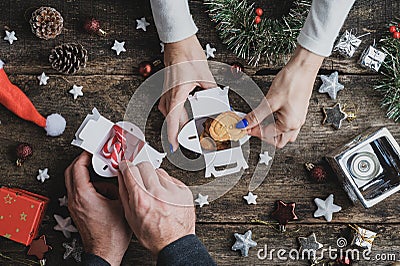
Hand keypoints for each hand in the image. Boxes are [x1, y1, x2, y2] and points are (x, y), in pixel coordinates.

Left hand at [65, 152, 131, 265]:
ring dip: (85, 173)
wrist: (105, 252)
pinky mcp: (78, 211)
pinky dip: (88, 184)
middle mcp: (75, 200)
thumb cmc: (112, 234)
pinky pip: (79, 191)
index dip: (85, 155)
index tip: (94, 150)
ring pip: (73, 181)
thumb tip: (120, 175)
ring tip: (102, 172)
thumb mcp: (122, 203)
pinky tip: (104, 189)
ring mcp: (74, 206)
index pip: (77, 167)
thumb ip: (120, 186)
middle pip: (71, 172)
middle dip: (82, 161)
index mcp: (83, 195)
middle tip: (95, 157)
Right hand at [118, 161, 194, 254]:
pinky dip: (166, 184)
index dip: (126, 167)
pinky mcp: (184, 191)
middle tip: (139, 177)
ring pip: (159, 170)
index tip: (126, 166)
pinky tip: (164, 195)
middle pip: (145, 165)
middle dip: (139, 170)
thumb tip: (121, 177)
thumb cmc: (153, 235)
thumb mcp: (130, 217)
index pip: (131, 170)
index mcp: (142, 200)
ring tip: (153, 191)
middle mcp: (158, 193)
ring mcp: (173, 191)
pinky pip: (171, 178)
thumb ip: (124, 193)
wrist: (175, 243)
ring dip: (154, 177)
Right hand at [158, 35, 215, 151]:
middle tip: (190, 140)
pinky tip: (183, 112)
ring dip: (178, 122)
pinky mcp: (167, 88)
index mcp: (177, 94)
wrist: (178, 41)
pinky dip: (175, 113)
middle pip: (173, 120)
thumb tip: (219, 102)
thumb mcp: (205, 76)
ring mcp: (166, 92)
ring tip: (189, 129)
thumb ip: (211, 91)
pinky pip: (169, 106)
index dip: (173, 136)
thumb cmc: (187, 54)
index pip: (172, 120)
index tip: (174, 147)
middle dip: (181, 132)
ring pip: (170, 114)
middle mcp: (169, 95)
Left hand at [236, 46, 323, 147]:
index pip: (267, 135)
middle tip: (251, 126)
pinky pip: (288, 125)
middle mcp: (296, 124)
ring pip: (284, 134)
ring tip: (260, 122)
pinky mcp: (298, 111)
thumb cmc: (292, 81)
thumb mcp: (270, 101)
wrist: (303, 67)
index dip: (253, 131)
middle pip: (277, 140)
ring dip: (272, 132)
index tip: (244, 126)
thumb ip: (256, 115)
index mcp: (290, 124)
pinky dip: (277, 124)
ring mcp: (298, 118)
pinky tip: (270, 117)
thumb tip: (245, 124)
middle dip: (263, 135)